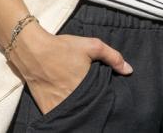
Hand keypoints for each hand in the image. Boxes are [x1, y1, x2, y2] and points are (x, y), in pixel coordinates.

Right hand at [9, 22, 132, 114]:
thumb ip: (113, 57)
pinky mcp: (46, 108)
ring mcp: (57, 106)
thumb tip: (129, 71)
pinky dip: (66, 114)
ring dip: (80, 109)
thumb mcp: (92, 46)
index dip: (104, 98)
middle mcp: (71, 99)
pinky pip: (59, 116)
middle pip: (88, 108)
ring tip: (84, 102)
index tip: (106, 94)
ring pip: (74, 114)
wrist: (33, 51)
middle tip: (94, 97)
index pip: (100, 100)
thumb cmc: (63, 48)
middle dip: (93, 104)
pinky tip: (71, 108)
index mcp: (85, 86)